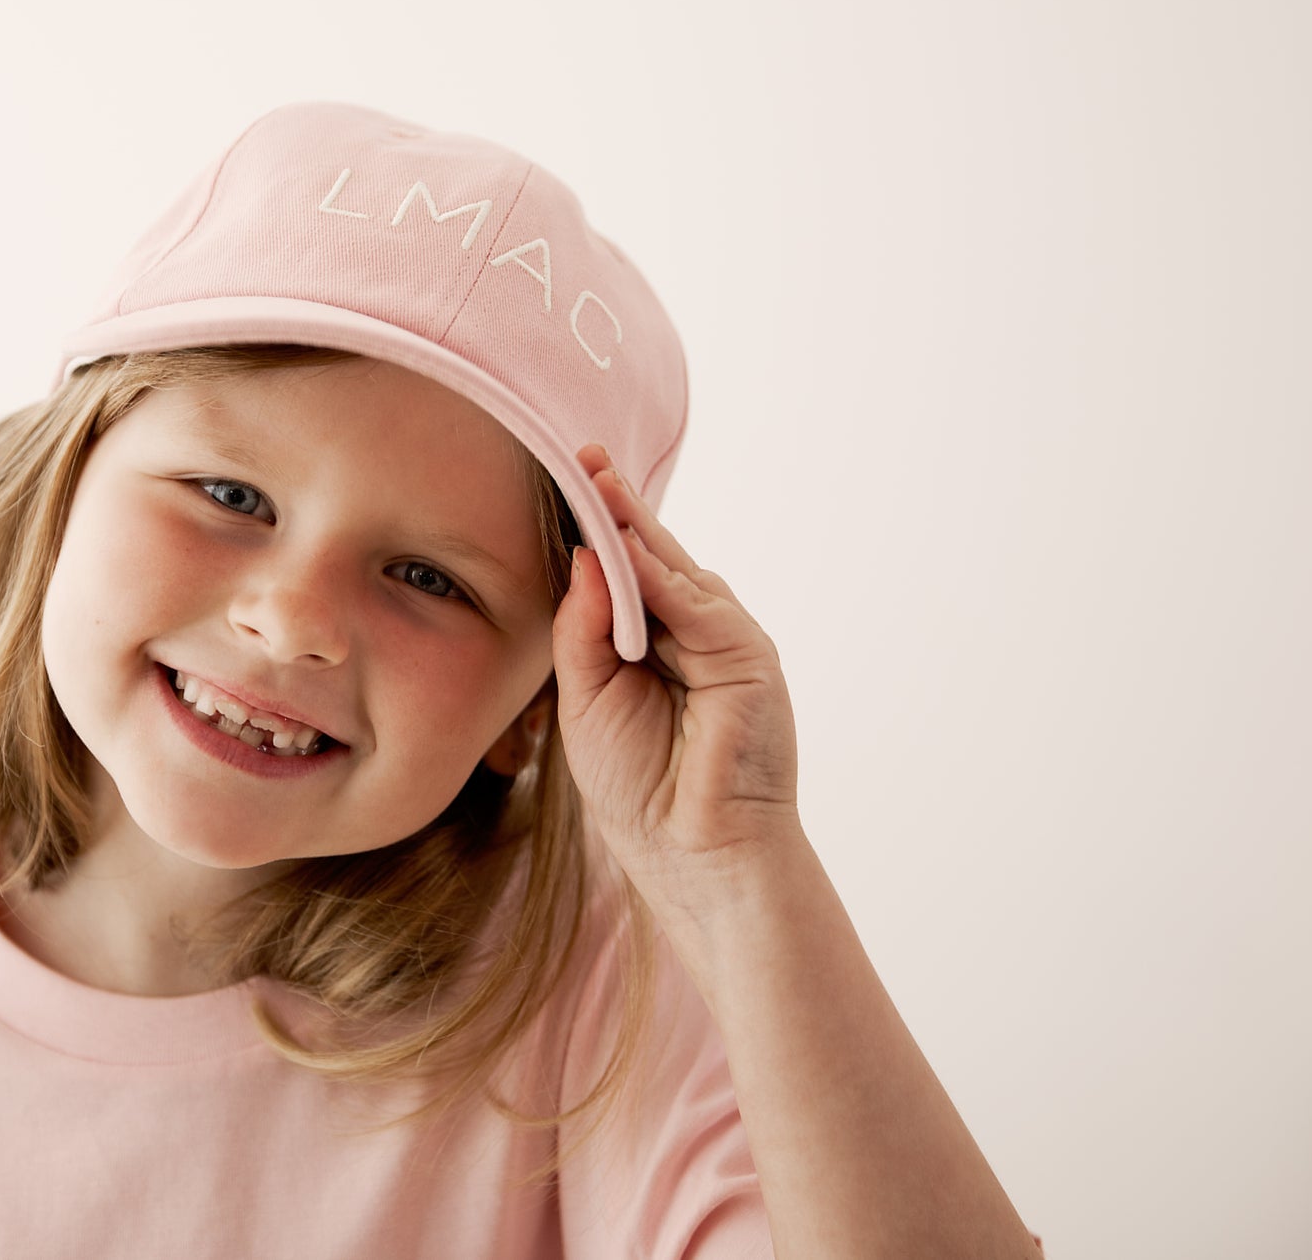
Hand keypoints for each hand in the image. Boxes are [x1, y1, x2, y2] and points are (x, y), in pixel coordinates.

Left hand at [550, 443, 802, 912]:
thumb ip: (584, 630)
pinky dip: (659, 574)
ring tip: (596, 479)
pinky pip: (696, 603)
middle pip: (649, 559)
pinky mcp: (747, 656)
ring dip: (634, 525)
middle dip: (615, 508)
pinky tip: (625, 543)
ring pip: (673, 570)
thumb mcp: (587, 699)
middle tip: (581, 455)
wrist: (694, 856)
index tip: (564, 481)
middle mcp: (690, 635)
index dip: (594, 531)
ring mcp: (723, 641)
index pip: (620, 575)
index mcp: (650, 646)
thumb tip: (584, 556)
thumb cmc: (639, 790)